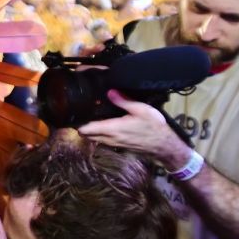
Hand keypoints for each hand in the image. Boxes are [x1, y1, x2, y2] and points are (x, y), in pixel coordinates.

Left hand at [76, 90, 190, 169]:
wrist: (164, 146)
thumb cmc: (154, 127)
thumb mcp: (141, 109)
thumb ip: (124, 101)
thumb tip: (110, 92)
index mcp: (112, 129)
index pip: (86, 129)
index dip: (77, 122)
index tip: (74, 113)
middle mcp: (110, 139)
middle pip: (87, 135)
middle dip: (81, 126)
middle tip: (81, 113)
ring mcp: (114, 144)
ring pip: (94, 139)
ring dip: (90, 131)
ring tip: (91, 117)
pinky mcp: (119, 146)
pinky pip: (103, 141)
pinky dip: (99, 134)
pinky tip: (104, 124)